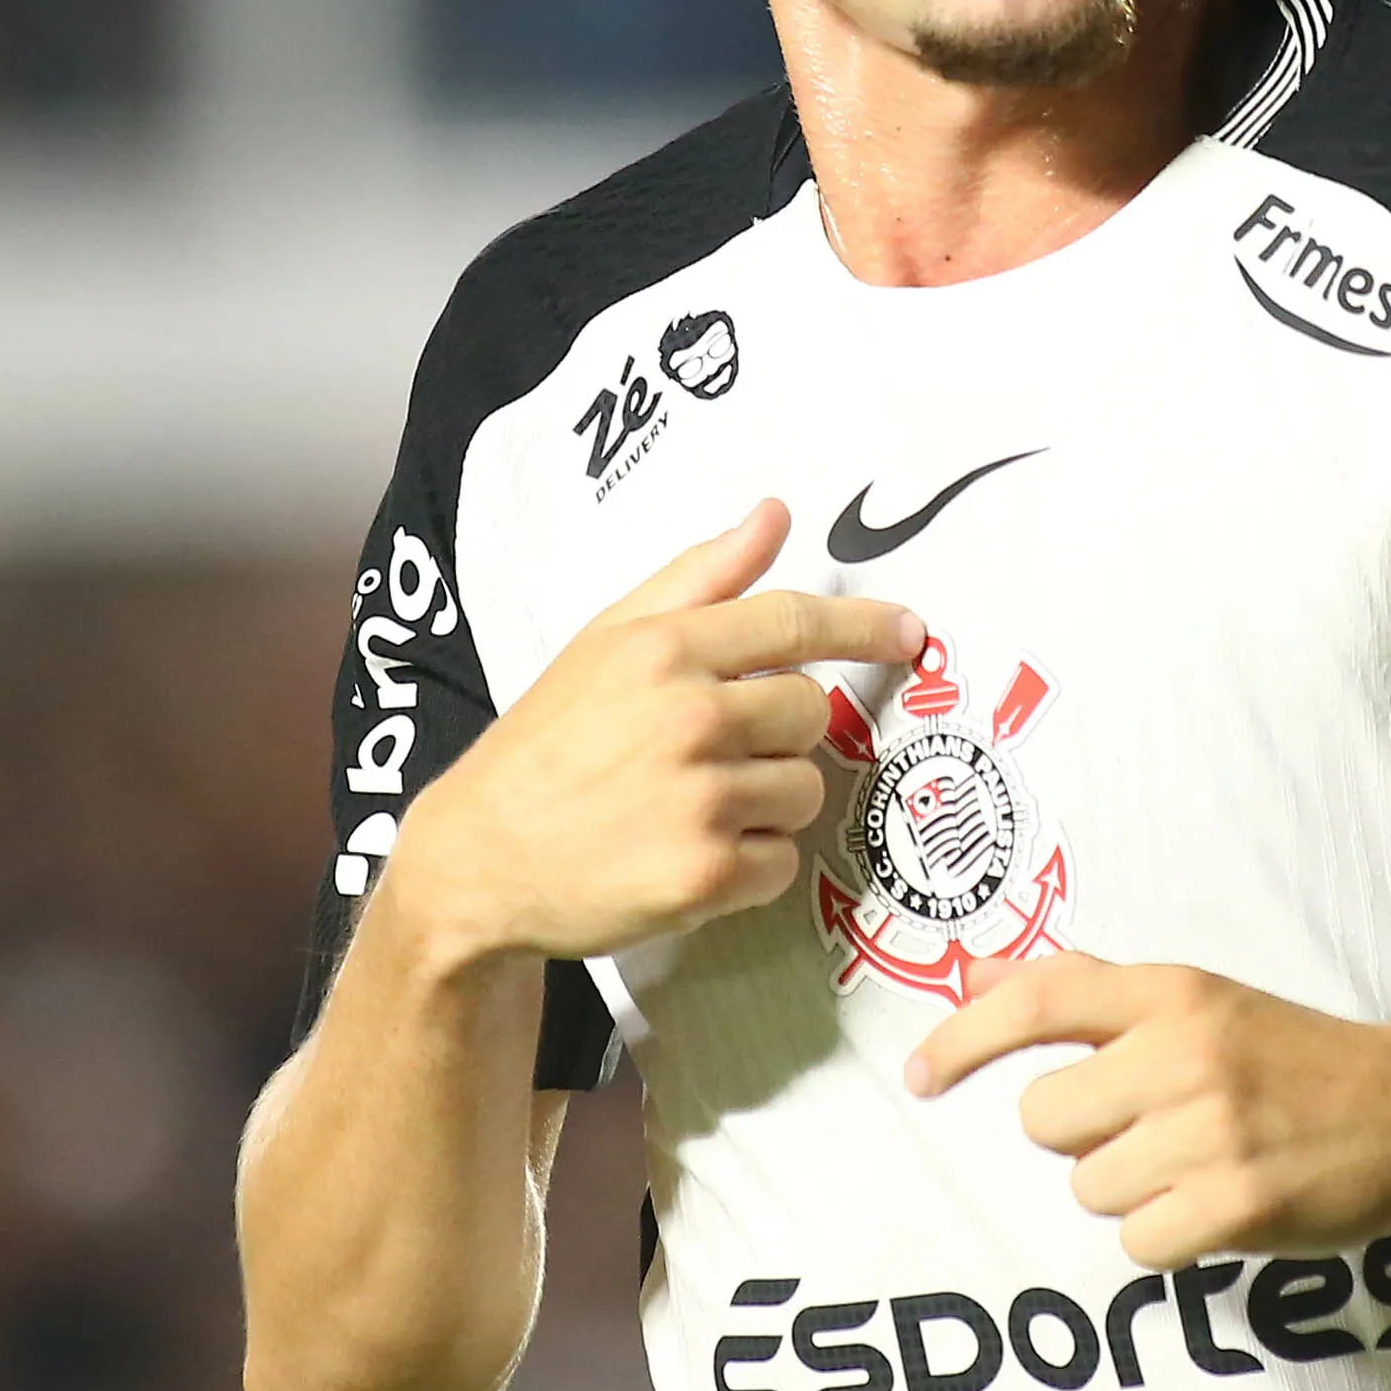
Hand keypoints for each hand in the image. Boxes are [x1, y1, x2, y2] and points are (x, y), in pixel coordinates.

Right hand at [386, 500, 920, 964]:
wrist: (480, 859)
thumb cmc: (547, 743)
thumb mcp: (607, 639)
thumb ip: (699, 576)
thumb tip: (776, 514)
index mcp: (665, 650)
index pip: (795, 624)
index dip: (864, 627)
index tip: (910, 632)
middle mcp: (690, 717)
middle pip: (813, 711)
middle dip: (783, 732)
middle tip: (716, 751)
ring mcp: (700, 800)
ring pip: (805, 789)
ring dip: (767, 801)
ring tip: (693, 806)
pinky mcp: (705, 876)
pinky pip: (782, 863)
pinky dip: (750, 866)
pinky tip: (689, 855)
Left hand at [904, 953, 1390, 1269]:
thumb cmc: (1293, 1056)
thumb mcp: (1199, 999)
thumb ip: (1088, 990)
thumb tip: (978, 974)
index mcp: (1172, 991)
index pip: (1038, 1000)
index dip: (962, 1038)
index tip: (921, 1076)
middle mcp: (1184, 1052)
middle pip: (1045, 1117)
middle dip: (1082, 1134)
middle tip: (1149, 1127)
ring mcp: (1210, 1131)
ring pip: (1089, 1186)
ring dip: (1129, 1189)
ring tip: (1197, 1163)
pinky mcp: (1235, 1204)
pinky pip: (1136, 1243)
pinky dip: (1165, 1236)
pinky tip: (1214, 1205)